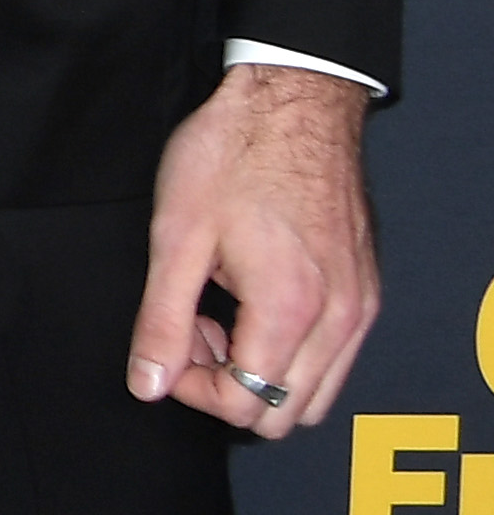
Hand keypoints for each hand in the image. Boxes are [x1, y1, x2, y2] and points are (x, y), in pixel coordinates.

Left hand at [128, 64, 379, 436]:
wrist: (294, 101)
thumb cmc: (233, 154)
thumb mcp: (175, 237)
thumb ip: (161, 320)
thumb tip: (148, 383)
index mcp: (291, 309)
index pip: (246, 406)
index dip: (192, 389)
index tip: (168, 344)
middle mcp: (341, 319)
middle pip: (286, 414)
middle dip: (228, 386)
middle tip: (191, 328)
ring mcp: (360, 307)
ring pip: (314, 393)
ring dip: (260, 373)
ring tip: (218, 314)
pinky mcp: (365, 292)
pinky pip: (332, 358)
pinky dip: (289, 351)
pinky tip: (249, 301)